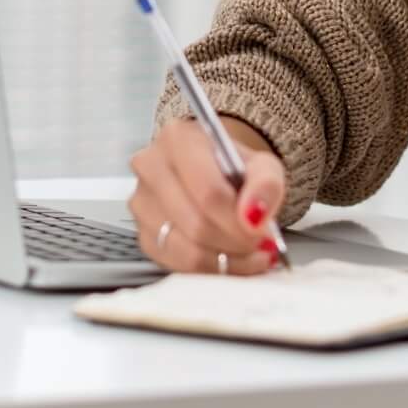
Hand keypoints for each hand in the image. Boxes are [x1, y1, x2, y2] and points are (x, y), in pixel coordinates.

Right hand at [128, 116, 285, 274]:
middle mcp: (150, 167)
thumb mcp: (262, 165)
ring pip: (185, 250)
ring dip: (224, 261)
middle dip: (235, 243)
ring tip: (247, 254)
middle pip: (196, 224)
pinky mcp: (142, 234)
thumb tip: (254, 216)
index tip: (262, 232)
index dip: (238, 221)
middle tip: (258, 245)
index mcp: (177, 139)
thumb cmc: (233, 167)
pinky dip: (208, 269)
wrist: (214, 174)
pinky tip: (227, 260)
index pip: (209, 192)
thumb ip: (266, 184)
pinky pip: (176, 264)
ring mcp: (141, 203)